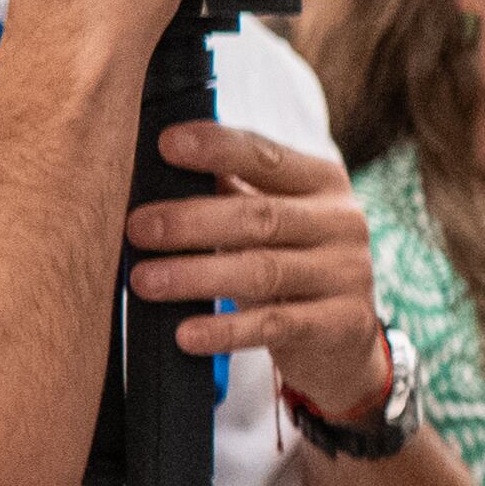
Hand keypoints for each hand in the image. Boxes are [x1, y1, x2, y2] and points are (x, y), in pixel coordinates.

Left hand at [125, 122, 394, 414]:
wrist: (342, 340)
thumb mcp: (271, 221)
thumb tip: (156, 165)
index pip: (265, 156)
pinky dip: (225, 331)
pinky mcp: (341, 324)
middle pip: (260, 216)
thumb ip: (230, 191)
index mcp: (322, 182)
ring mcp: (347, 274)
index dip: (217, 148)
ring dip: (195, 276)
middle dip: (191, 221)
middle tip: (137, 228)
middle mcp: (341, 221)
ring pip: (262, 271)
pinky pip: (274, 326)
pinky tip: (186, 334)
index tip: (165, 144)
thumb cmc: (288, 263)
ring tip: (145, 281)